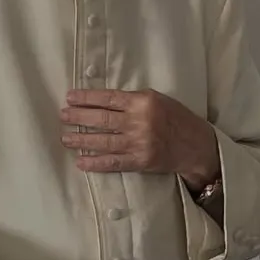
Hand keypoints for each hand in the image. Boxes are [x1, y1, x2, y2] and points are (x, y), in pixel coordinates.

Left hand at [60, 89, 219, 188]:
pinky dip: (95, 163)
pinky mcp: (140, 162)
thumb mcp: (157, 99)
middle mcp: (139, 121)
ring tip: (65, 138)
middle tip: (62, 115)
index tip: (70, 97)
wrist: (197, 145)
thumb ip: (132, 100)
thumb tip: (101, 100)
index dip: (86, 98)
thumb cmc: (176, 118)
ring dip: (81, 140)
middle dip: (78, 117)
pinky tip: (81, 162)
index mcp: (143, 102)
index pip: (108, 98)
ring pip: (103, 141)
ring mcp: (139, 143)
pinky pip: (113, 162)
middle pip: (102, 119)